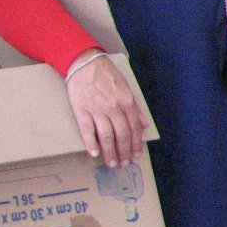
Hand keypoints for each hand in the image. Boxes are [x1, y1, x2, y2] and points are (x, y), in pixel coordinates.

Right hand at [66, 49, 145, 168]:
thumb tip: (145, 124)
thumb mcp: (127, 88)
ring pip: (106, 136)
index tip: (136, 154)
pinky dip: (91, 143)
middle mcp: (114, 108)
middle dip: (124, 152)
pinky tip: (94, 153)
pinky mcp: (81, 109)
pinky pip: (87, 130)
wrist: (84, 62)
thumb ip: (136, 108)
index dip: (136, 144)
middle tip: (124, 164)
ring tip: (111, 163)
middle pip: (121, 135)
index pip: (134, 128)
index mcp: (127, 102)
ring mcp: (97, 109)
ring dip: (110, 152)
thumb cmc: (107, 75)